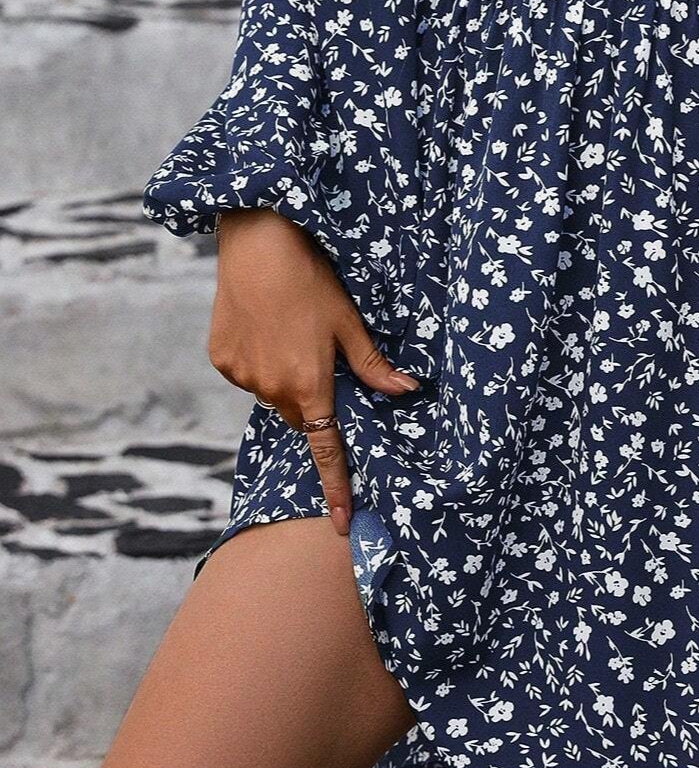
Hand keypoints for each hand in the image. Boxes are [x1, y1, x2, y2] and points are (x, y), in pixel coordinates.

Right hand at [207, 209, 417, 534]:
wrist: (256, 245)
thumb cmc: (311, 279)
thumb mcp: (349, 322)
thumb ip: (373, 366)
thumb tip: (407, 392)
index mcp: (309, 385)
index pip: (326, 449)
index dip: (336, 486)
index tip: (342, 522)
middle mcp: (272, 389)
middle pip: (299, 415)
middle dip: (312, 400)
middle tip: (318, 359)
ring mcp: (242, 376)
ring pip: (272, 394)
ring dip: (284, 378)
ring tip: (289, 331)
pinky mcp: (221, 358)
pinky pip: (247, 374)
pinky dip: (259, 360)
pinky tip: (265, 326)